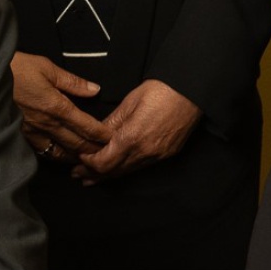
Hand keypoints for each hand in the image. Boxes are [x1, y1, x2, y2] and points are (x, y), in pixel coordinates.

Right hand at [10, 52, 107, 160]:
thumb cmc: (16, 69)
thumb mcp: (47, 68)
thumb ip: (72, 82)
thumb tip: (94, 89)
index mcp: (57, 106)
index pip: (86, 126)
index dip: (101, 135)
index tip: (113, 140)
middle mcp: (47, 124)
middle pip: (76, 144)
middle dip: (93, 150)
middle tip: (106, 155)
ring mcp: (33, 132)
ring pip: (60, 152)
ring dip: (75, 156)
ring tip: (86, 159)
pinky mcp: (20, 136)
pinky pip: (42, 151)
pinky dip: (55, 155)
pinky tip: (61, 155)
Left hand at [74, 79, 200, 181]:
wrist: (192, 90)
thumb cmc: (160, 90)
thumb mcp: (129, 103)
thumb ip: (111, 123)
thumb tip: (95, 135)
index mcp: (132, 138)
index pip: (103, 163)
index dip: (88, 163)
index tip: (79, 158)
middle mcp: (145, 152)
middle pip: (114, 172)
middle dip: (94, 174)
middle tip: (78, 175)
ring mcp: (158, 155)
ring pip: (128, 172)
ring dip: (109, 175)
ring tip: (92, 179)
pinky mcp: (167, 154)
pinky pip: (142, 166)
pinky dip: (126, 169)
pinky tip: (119, 168)